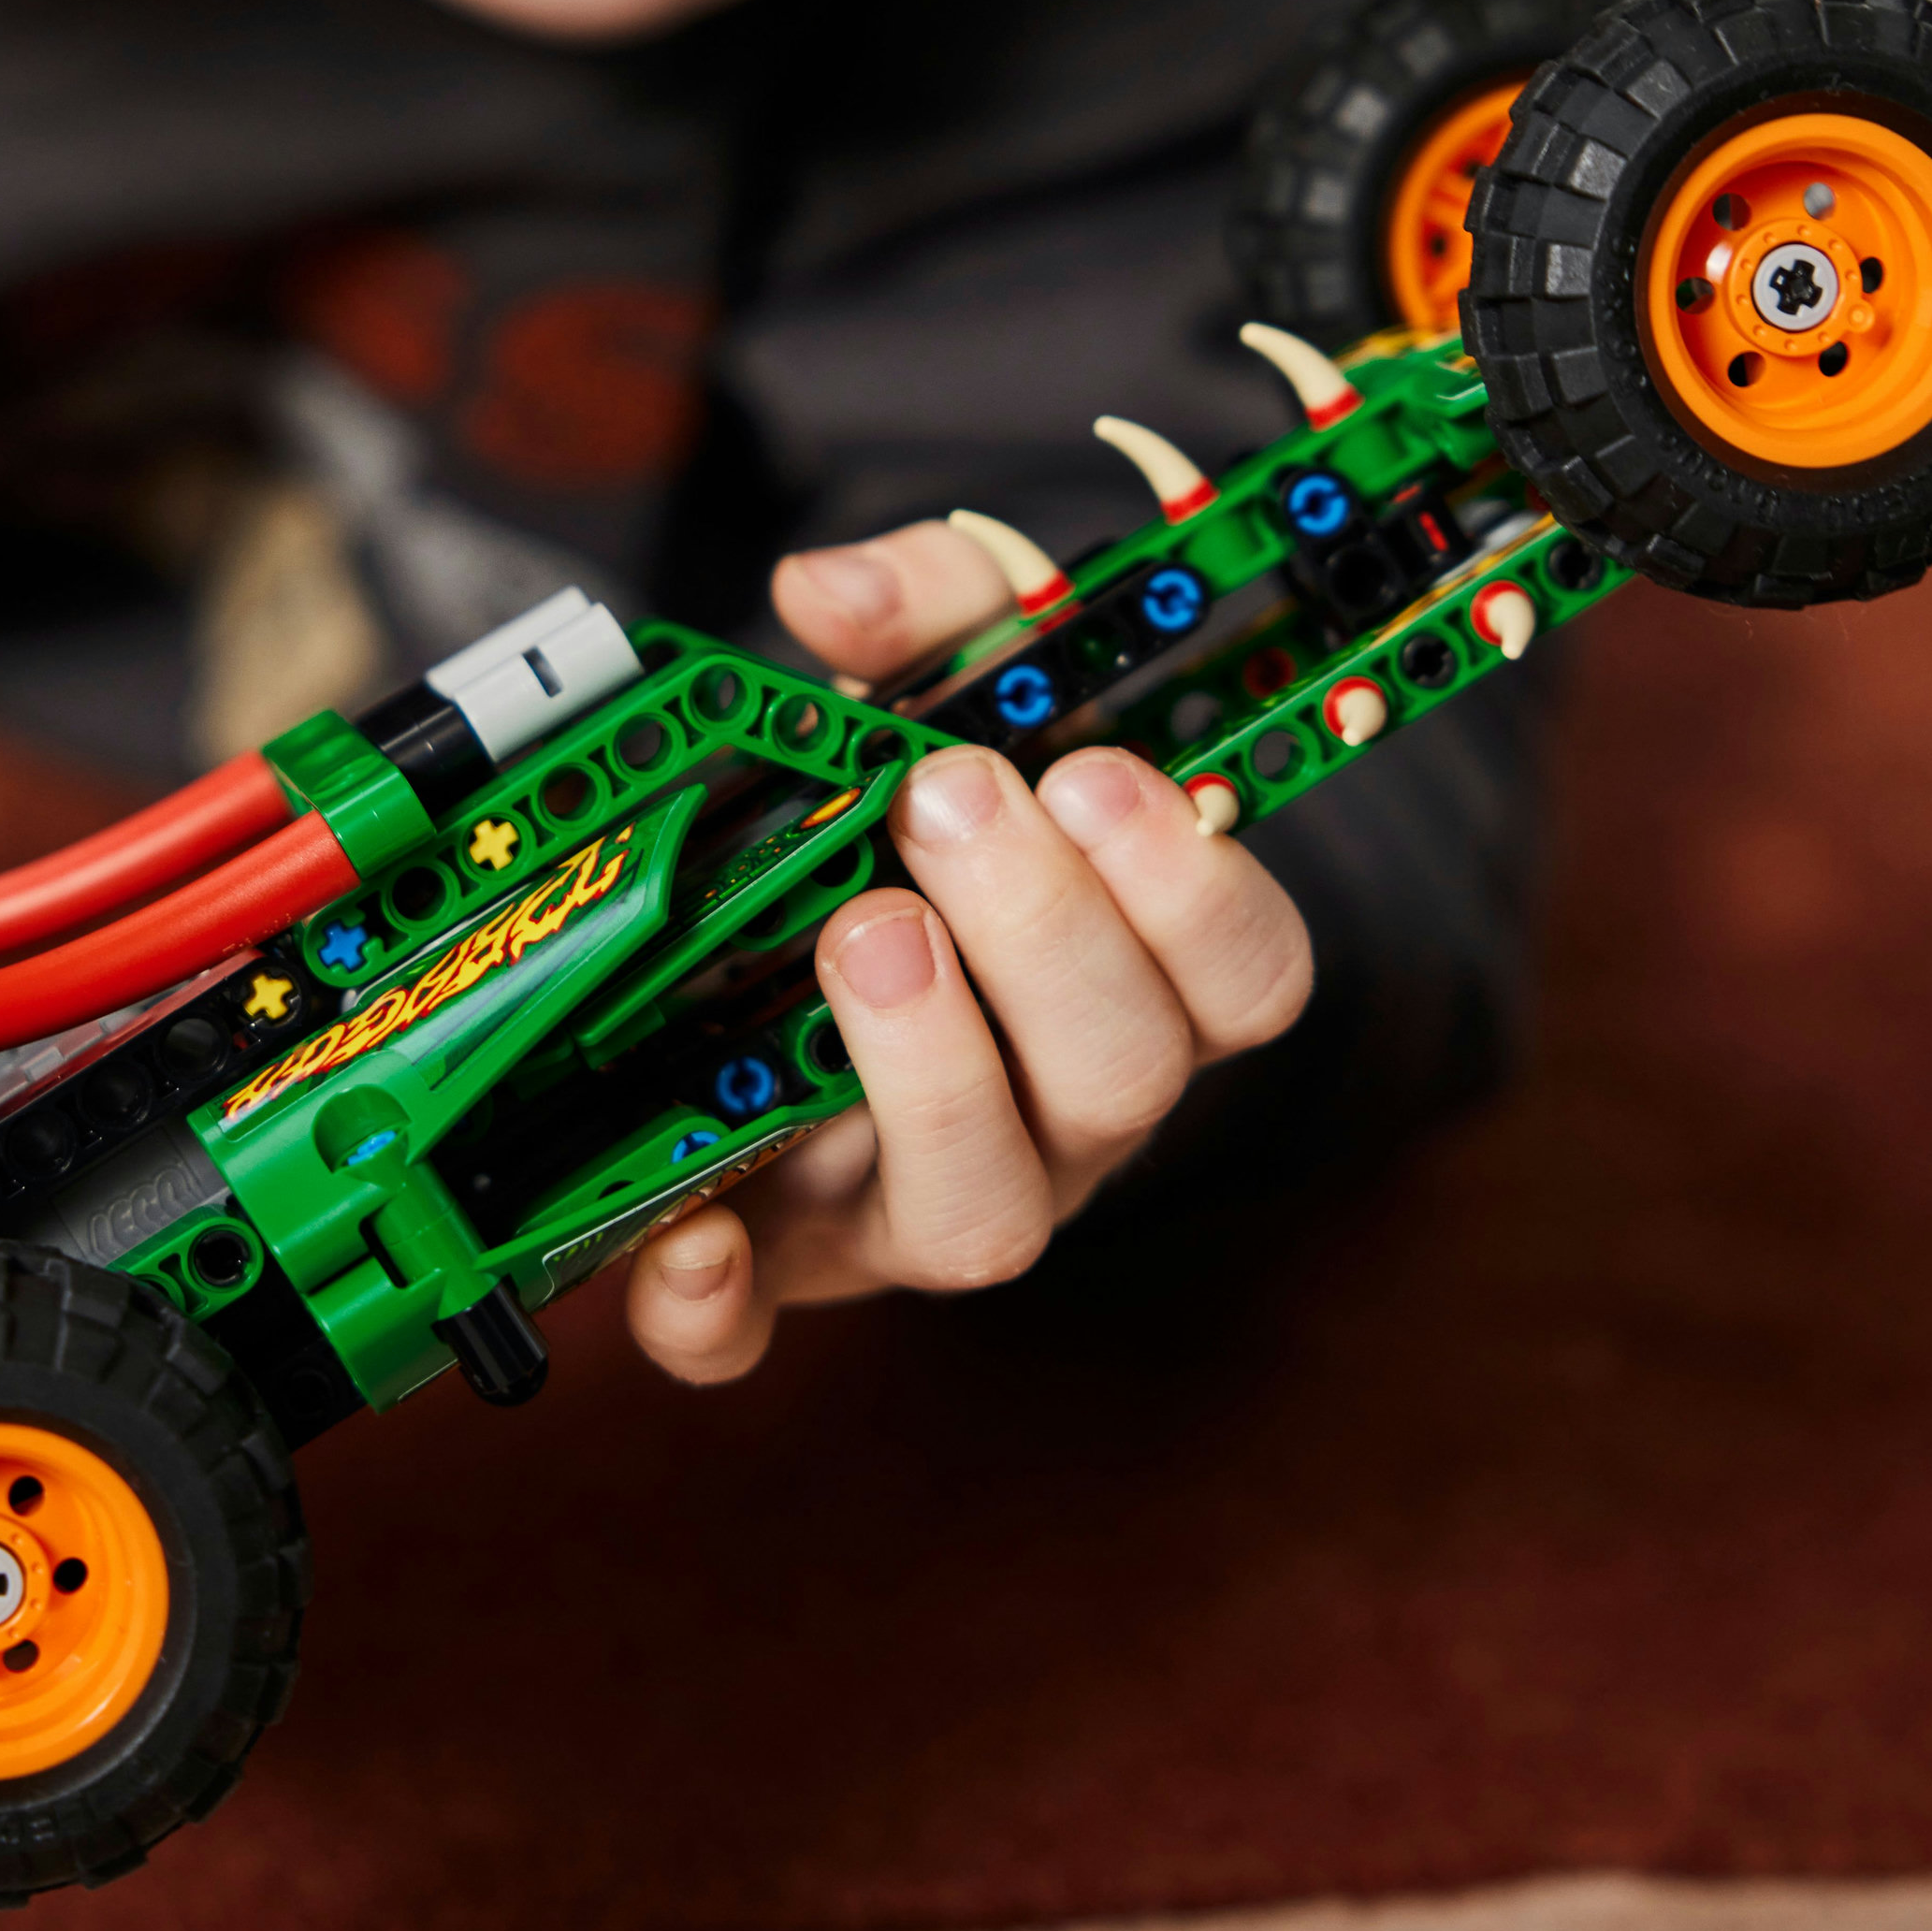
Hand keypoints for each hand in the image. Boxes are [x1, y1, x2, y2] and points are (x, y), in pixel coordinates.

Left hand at [626, 519, 1311, 1381]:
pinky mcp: (778, 1269)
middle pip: (1123, 1081)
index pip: (1249, 977)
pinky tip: (682, 1230)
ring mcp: (920, 1204)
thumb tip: (830, 593)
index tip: (1094, 770)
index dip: (1194, 889)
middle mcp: (1055, 1116)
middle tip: (944, 797)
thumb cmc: (887, 817)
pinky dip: (717, 1305)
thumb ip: (924, 605)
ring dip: (931, 1069)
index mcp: (1131, 978)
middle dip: (1045, 932)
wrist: (746, 947)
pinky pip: (756, 1337)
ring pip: (986, 1214)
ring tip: (860, 928)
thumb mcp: (930, 681)